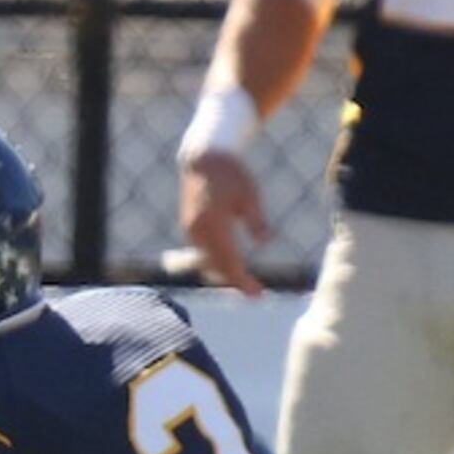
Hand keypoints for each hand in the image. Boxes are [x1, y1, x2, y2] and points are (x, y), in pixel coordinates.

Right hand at [177, 149, 267, 295]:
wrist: (204, 159)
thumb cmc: (232, 174)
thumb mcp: (250, 196)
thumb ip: (256, 221)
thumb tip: (263, 244)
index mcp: (212, 223)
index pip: (228, 260)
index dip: (242, 280)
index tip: (257, 295)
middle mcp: (197, 230)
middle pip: (216, 266)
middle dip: (235, 281)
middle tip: (256, 294)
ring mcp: (190, 230)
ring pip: (208, 261)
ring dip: (225, 273)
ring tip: (245, 283)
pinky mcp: (189, 228)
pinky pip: (203, 253)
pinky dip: (217, 262)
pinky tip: (232, 266)